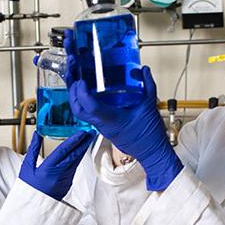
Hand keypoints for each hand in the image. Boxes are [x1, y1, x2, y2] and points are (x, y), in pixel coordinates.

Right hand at [19, 130, 96, 199]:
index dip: (74, 141)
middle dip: (84, 142)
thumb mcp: (27, 167)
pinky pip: (75, 166)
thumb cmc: (29, 187)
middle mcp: (59, 174)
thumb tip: (37, 134)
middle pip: (74, 155)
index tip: (81, 133)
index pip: (64, 151)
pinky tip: (81, 150)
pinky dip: (79, 157)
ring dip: (83, 149)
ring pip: (76, 161)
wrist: (35, 207)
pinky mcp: (69, 182)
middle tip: (90, 133)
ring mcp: (66, 179)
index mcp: (48, 169)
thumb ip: (33, 149)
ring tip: (88, 139)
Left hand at [64, 30, 182, 190]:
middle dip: (72, 91)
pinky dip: (84, 100)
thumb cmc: (149, 137)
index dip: (81, 92)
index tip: (80, 80)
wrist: (152, 153)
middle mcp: (103, 124)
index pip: (89, 107)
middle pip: (78, 109)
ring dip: (76, 95)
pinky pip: (89, 113)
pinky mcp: (104, 126)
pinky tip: (88, 90)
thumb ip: (147, 86)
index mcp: (111, 120)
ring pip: (80, 112)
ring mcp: (102, 126)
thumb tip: (144, 71)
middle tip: (73, 74)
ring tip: (76, 79)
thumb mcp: (150, 107)